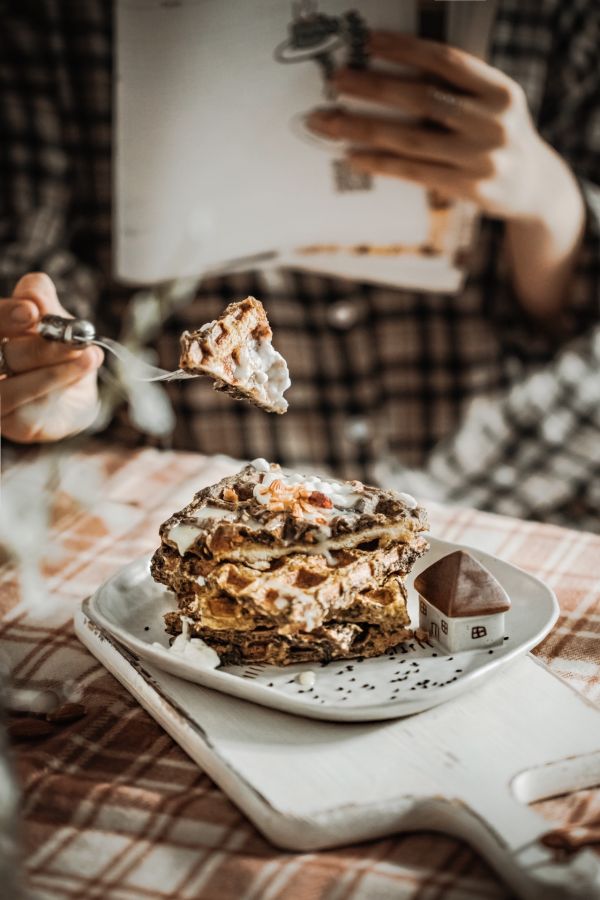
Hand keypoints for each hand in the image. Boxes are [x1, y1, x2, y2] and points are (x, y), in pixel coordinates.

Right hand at [0, 273, 102, 442]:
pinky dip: (54, 392)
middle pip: (2, 353)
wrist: (77, 395)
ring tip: (88, 358)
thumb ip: (44, 301)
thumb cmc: (60, 352)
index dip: (6, 315)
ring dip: (53, 372)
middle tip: (75, 341)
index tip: (32, 312)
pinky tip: (76, 381)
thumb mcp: (57, 320)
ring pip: (11, 389)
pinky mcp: (11, 422)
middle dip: (41, 347)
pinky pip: (27, 410)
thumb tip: (33, 290)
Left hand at [307, 31, 584, 318]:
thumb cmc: (498, 136)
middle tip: (337, 79)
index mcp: (500, 90)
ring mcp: (481, 158)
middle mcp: (493, 122)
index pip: (446, 61)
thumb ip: (455, 88)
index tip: (369, 40)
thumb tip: (387, 70)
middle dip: (373, 86)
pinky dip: (379, 162)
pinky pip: (413, 172)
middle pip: (422, 98)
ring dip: (363, 128)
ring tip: (328, 121)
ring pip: (410, 139)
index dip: (406, 48)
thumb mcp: (491, 103)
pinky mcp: (467, 188)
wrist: (533, 188)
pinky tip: (352, 155)